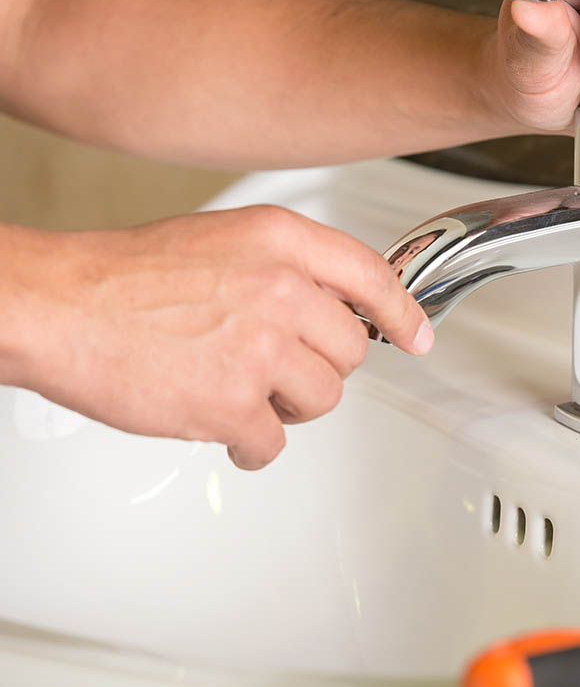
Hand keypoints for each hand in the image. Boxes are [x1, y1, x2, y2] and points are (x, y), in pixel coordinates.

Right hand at [3, 206, 429, 468]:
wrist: (56, 306)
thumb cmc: (126, 278)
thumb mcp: (222, 240)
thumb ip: (285, 269)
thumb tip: (334, 310)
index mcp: (280, 241)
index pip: (372, 277)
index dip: (401, 314)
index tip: (416, 337)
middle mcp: (281, 289)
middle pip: (351, 352)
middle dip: (317, 368)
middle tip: (273, 368)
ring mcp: (260, 348)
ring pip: (323, 400)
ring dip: (288, 407)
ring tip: (240, 391)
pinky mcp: (232, 404)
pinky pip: (275, 443)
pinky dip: (252, 445)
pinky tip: (224, 428)